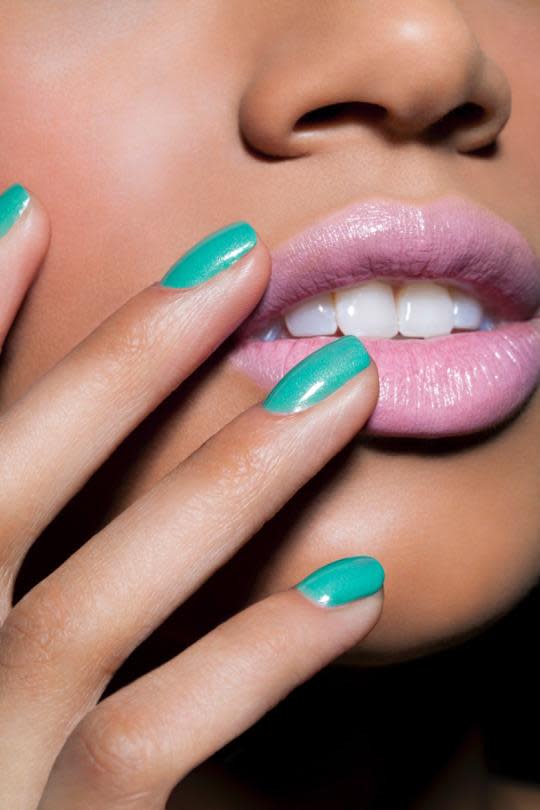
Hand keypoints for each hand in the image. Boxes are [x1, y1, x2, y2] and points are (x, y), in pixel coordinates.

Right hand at [0, 184, 382, 808]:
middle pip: (12, 481)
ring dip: (231, 483)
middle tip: (239, 262)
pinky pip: (146, 741)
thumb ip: (2, 499)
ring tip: (346, 388)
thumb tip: (57, 358)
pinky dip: (252, 659)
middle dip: (124, 363)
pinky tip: (353, 590)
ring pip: (97, 601)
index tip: (32, 212)